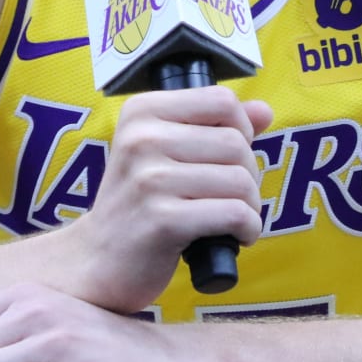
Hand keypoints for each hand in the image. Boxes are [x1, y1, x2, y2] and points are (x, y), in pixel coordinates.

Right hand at [66, 86, 272, 311]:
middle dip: (249, 174)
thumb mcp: (166, 153)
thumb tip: (263, 111)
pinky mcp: (162, 220)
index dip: (241, 129)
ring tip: (232, 219)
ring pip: (240, 180)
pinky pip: (235, 214)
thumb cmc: (139, 203)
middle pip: (236, 143)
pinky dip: (248, 229)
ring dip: (251, 206)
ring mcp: (149, 180)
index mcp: (141, 112)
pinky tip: (235, 237)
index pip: (222, 101)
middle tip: (231, 197)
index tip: (230, 157)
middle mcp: (141, 139)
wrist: (98, 260)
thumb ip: (214, 127)